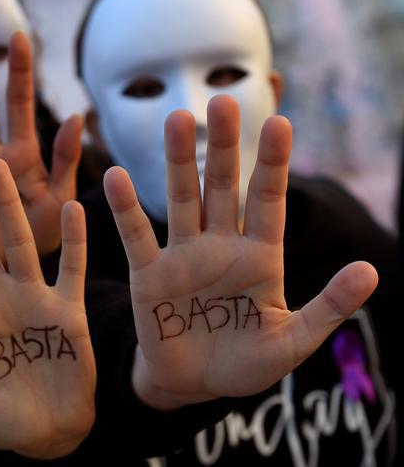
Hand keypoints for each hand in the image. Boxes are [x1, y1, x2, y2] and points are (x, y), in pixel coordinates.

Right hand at [103, 95, 377, 410]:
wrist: (193, 386)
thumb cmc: (246, 363)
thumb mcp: (293, 340)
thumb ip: (328, 306)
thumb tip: (372, 270)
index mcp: (260, 257)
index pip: (269, 201)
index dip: (274, 163)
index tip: (280, 121)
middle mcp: (221, 246)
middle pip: (223, 187)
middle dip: (224, 146)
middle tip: (222, 102)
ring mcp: (183, 256)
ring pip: (182, 200)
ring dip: (178, 161)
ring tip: (177, 119)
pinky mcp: (148, 274)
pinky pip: (136, 236)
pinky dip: (126, 208)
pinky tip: (116, 176)